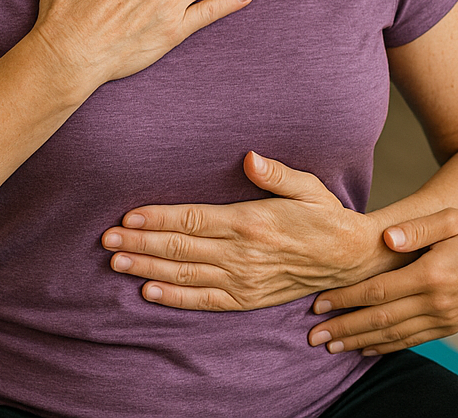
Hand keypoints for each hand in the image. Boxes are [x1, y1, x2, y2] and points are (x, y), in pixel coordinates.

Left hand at [102, 152, 393, 310]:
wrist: (350, 259)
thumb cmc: (325, 216)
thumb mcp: (308, 185)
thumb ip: (276, 173)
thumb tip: (249, 156)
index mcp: (251, 221)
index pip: (193, 219)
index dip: (158, 218)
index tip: (128, 215)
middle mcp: (242, 253)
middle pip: (180, 247)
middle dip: (140, 242)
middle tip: (106, 240)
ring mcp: (243, 279)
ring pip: (184, 273)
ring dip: (147, 267)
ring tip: (116, 261)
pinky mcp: (247, 298)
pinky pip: (204, 300)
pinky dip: (174, 297)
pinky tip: (148, 291)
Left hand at [306, 209, 457, 355]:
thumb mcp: (455, 217)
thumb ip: (417, 227)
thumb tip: (383, 237)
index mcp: (432, 273)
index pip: (378, 291)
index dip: (345, 299)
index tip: (318, 304)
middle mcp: (437, 302)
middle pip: (380, 319)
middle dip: (344, 328)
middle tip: (313, 337)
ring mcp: (446, 318)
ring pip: (394, 335)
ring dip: (360, 342)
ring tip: (332, 347)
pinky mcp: (453, 325)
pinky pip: (414, 341)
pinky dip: (388, 347)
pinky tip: (369, 349)